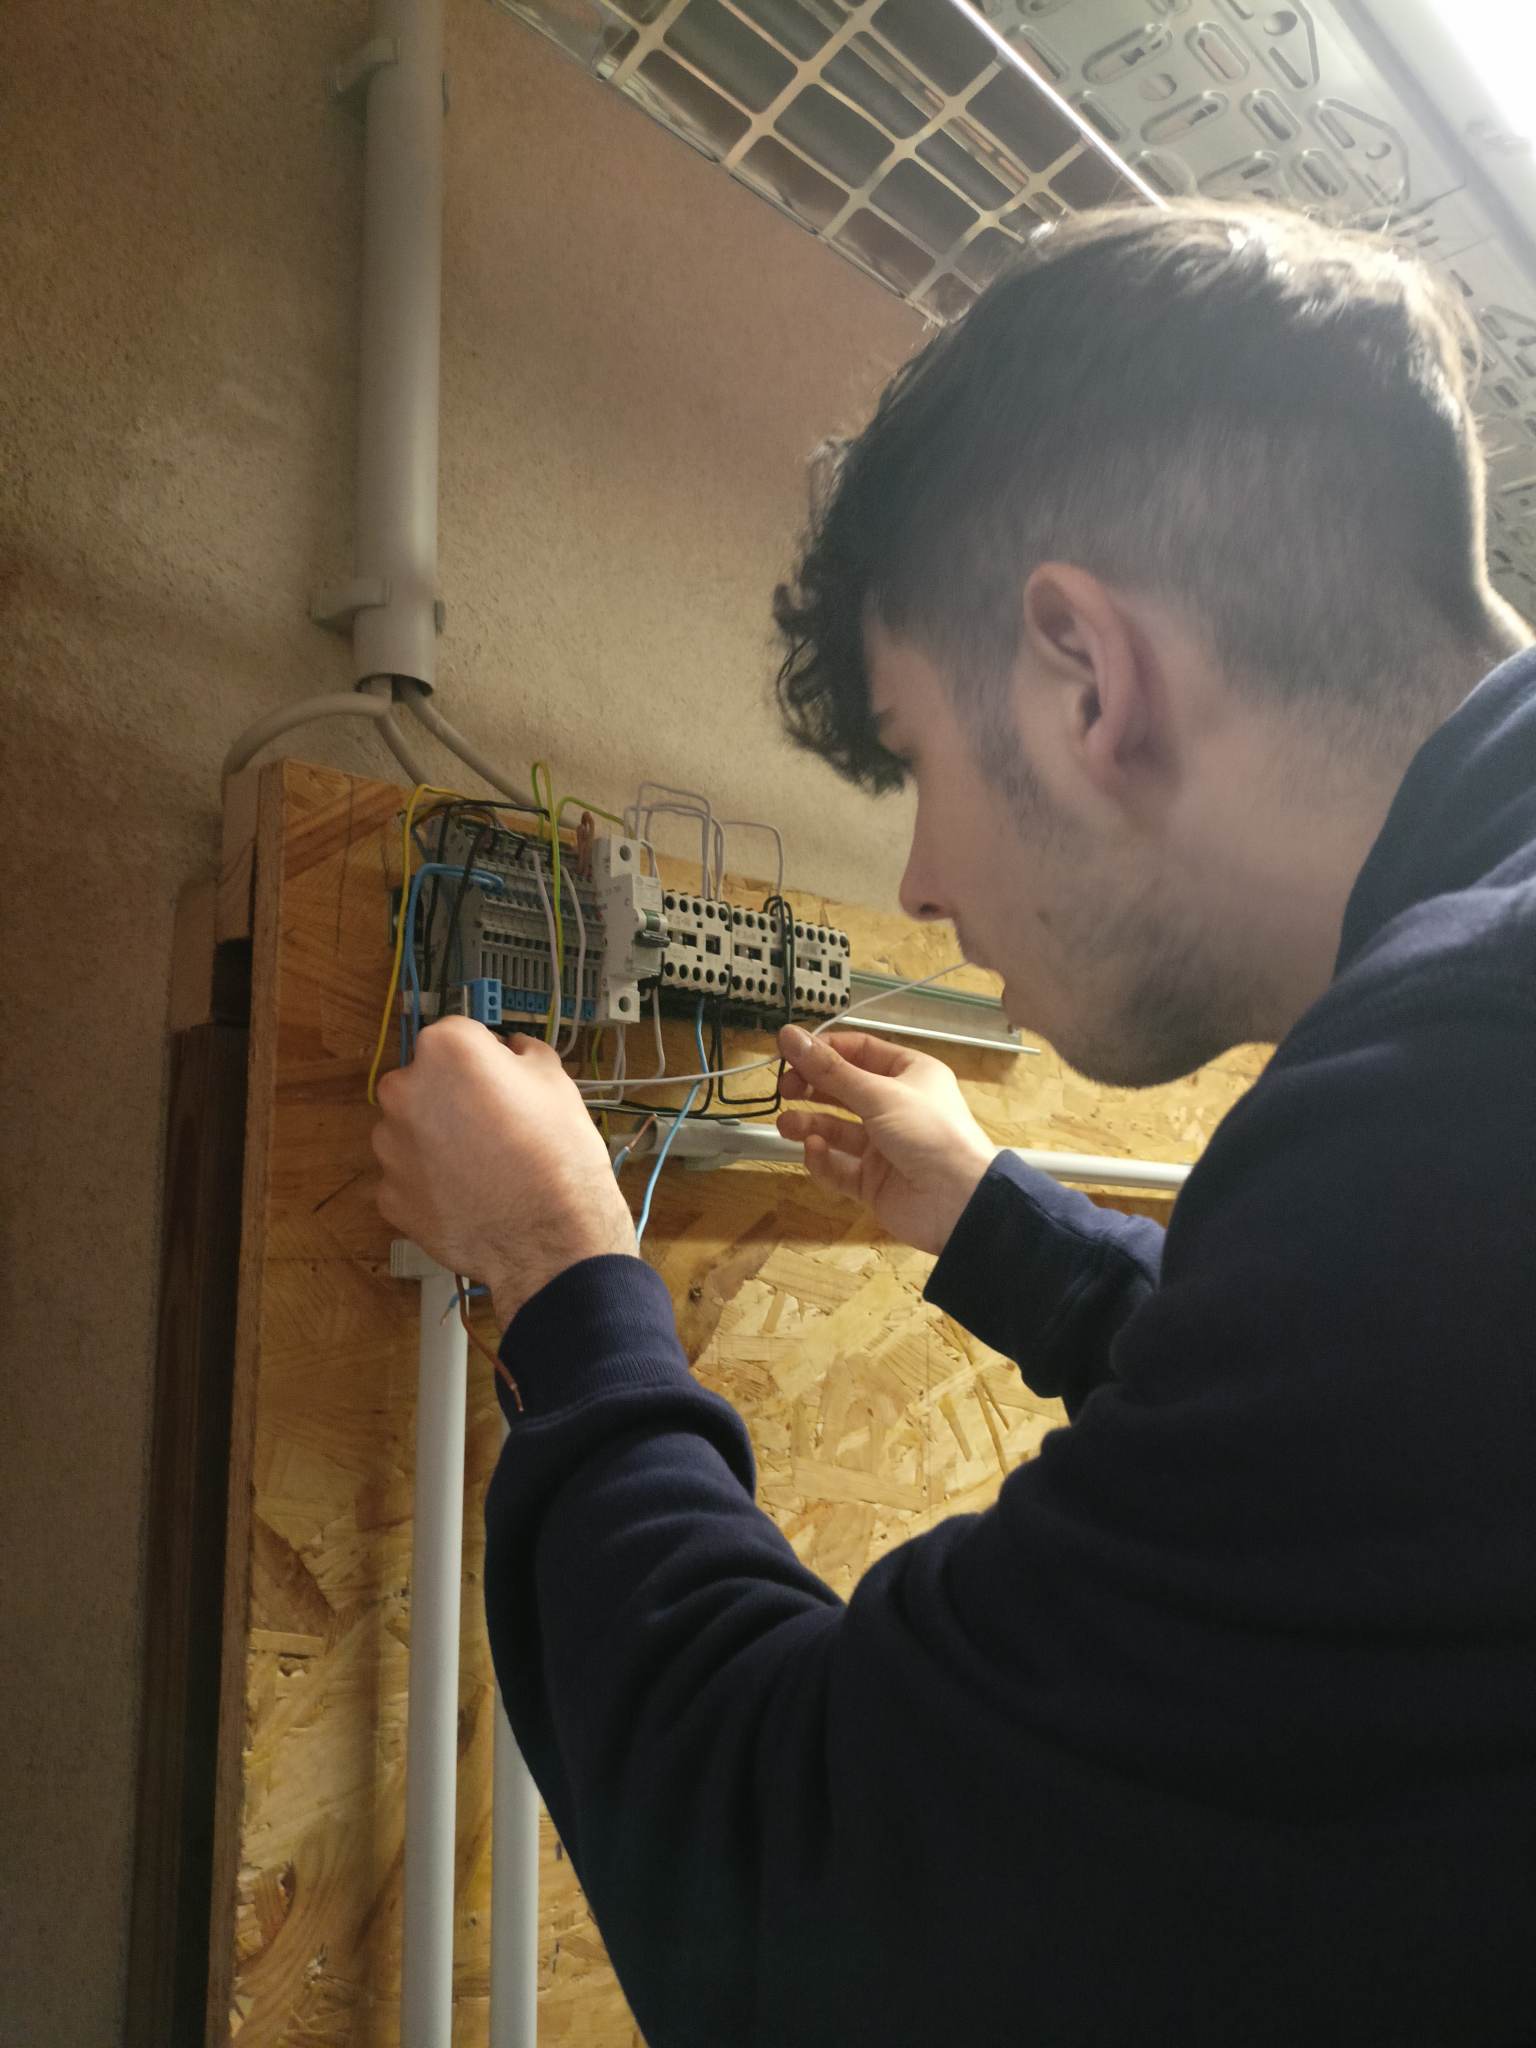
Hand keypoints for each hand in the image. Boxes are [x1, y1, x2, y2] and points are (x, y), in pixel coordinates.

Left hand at [373, 1020, 637, 1325]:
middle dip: (450, 1097)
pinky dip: (430, 1184)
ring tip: (482, 1167)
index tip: (503, 1081)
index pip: (457, 1035)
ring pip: (410, 1130)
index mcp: (446, 1049)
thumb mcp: (556, 1080)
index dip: (484, 1058)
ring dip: (436, 1140)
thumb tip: (509, 1050)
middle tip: (492, 1126)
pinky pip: (408, 1177)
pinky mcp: (388, 1195)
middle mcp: (404, 1090)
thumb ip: (522, 1053)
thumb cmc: (558, 1150)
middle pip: (423, 1081)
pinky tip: (468, 1196)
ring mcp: (390, 1146)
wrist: (551, 1235)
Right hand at [776, 1026, 997, 1255]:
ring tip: (786, 1125)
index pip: (860, 1051)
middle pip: (844, 1089)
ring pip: (836, 1130)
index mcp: (910, 1074)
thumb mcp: (879, 1094)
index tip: (788, 1051)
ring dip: (810, 1124)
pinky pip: (839, 1166)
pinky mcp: (872, 1181)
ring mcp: (883, 1146)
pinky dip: (824, 1159)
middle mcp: (897, 1106)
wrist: (959, 1204)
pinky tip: (814, 1151)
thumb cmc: (928, 1133)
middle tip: (784, 1088)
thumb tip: (789, 1035)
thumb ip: (830, 1070)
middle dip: (812, 1087)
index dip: (824, 1050)